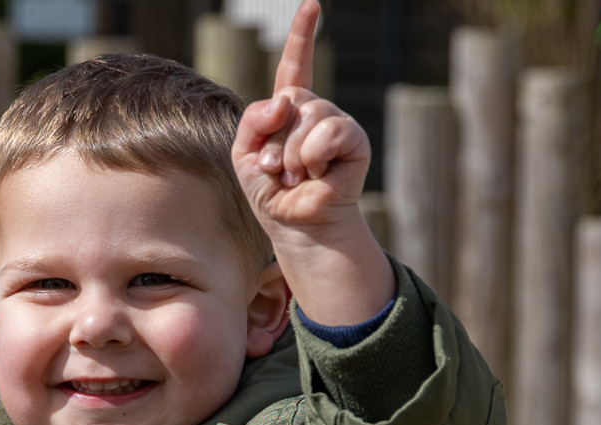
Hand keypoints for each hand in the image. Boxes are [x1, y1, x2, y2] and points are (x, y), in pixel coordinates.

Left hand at [229, 0, 390, 325]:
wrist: (295, 226)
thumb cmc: (271, 193)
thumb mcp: (245, 154)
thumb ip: (253, 120)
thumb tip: (285, 100)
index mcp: (289, 111)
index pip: (296, 66)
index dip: (303, 35)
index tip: (312, 5)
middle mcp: (316, 112)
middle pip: (293, 97)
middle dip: (276, 138)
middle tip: (280, 169)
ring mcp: (337, 124)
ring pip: (309, 114)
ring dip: (292, 152)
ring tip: (297, 176)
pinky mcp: (355, 141)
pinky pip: (330, 131)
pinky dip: (313, 155)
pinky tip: (316, 174)